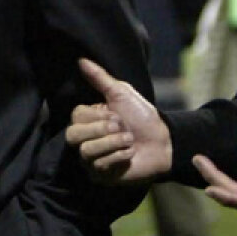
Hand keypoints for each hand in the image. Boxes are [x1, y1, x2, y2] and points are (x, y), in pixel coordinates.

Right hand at [66, 58, 171, 182]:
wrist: (163, 141)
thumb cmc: (143, 117)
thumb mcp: (122, 93)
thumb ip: (100, 78)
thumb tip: (81, 59)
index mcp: (88, 119)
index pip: (75, 116)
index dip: (96, 115)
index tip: (115, 114)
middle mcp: (85, 140)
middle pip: (73, 135)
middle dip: (101, 130)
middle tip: (122, 127)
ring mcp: (91, 159)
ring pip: (86, 152)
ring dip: (113, 143)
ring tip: (130, 140)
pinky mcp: (100, 176)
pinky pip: (99, 166)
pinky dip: (119, 157)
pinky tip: (130, 155)